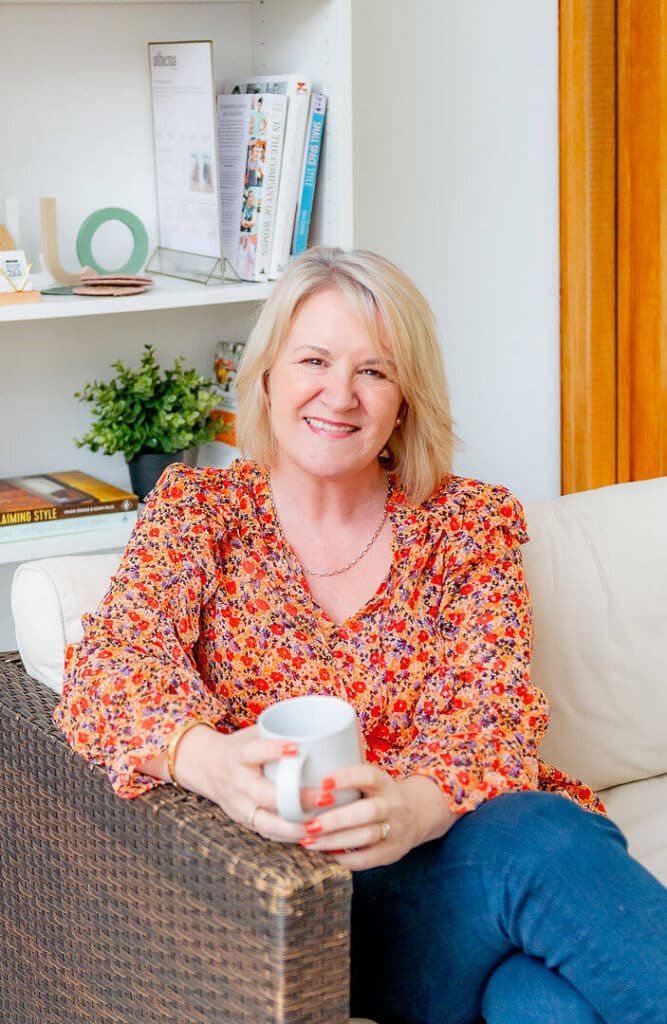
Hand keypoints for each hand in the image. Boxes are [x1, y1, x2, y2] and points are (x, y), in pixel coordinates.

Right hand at [174, 724, 319, 842]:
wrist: (208, 768)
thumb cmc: (240, 747)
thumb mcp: (253, 733)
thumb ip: (280, 732)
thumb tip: (321, 728)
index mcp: (239, 756)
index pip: (254, 752)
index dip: (274, 751)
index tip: (297, 749)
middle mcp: (238, 783)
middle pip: (266, 795)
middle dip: (298, 799)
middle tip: (327, 796)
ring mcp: (240, 807)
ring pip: (269, 823)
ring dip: (297, 826)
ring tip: (323, 823)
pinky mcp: (245, 822)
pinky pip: (270, 833)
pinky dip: (291, 836)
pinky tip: (312, 834)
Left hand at [295, 766, 456, 869]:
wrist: (417, 814)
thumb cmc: (379, 793)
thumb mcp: (371, 778)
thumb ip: (347, 770)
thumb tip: (308, 753)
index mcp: (384, 782)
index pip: (368, 775)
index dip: (347, 777)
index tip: (322, 782)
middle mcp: (392, 805)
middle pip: (366, 812)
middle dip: (335, 819)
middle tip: (307, 823)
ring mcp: (394, 830)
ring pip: (365, 837)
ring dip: (334, 841)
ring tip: (307, 840)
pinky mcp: (391, 853)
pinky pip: (366, 859)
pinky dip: (343, 858)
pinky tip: (323, 854)